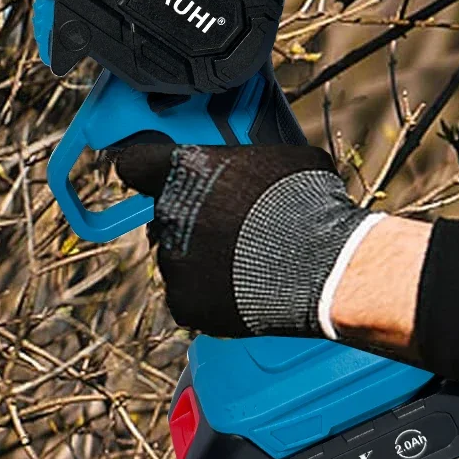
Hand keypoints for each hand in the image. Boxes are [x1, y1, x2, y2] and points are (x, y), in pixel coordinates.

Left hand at [110, 142, 379, 339]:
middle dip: (189, 218)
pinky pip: (188, 295)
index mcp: (185, 168)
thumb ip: (250, 159)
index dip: (145, 169)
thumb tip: (256, 161)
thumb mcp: (283, 156)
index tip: (155, 176)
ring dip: (201, 257)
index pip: (133, 163)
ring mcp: (173, 260)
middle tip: (230, 224)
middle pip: (164, 214)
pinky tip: (241, 289)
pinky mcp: (183, 301)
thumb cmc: (310, 202)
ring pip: (177, 256)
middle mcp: (168, 211)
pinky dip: (209, 295)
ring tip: (245, 261)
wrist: (325, 266)